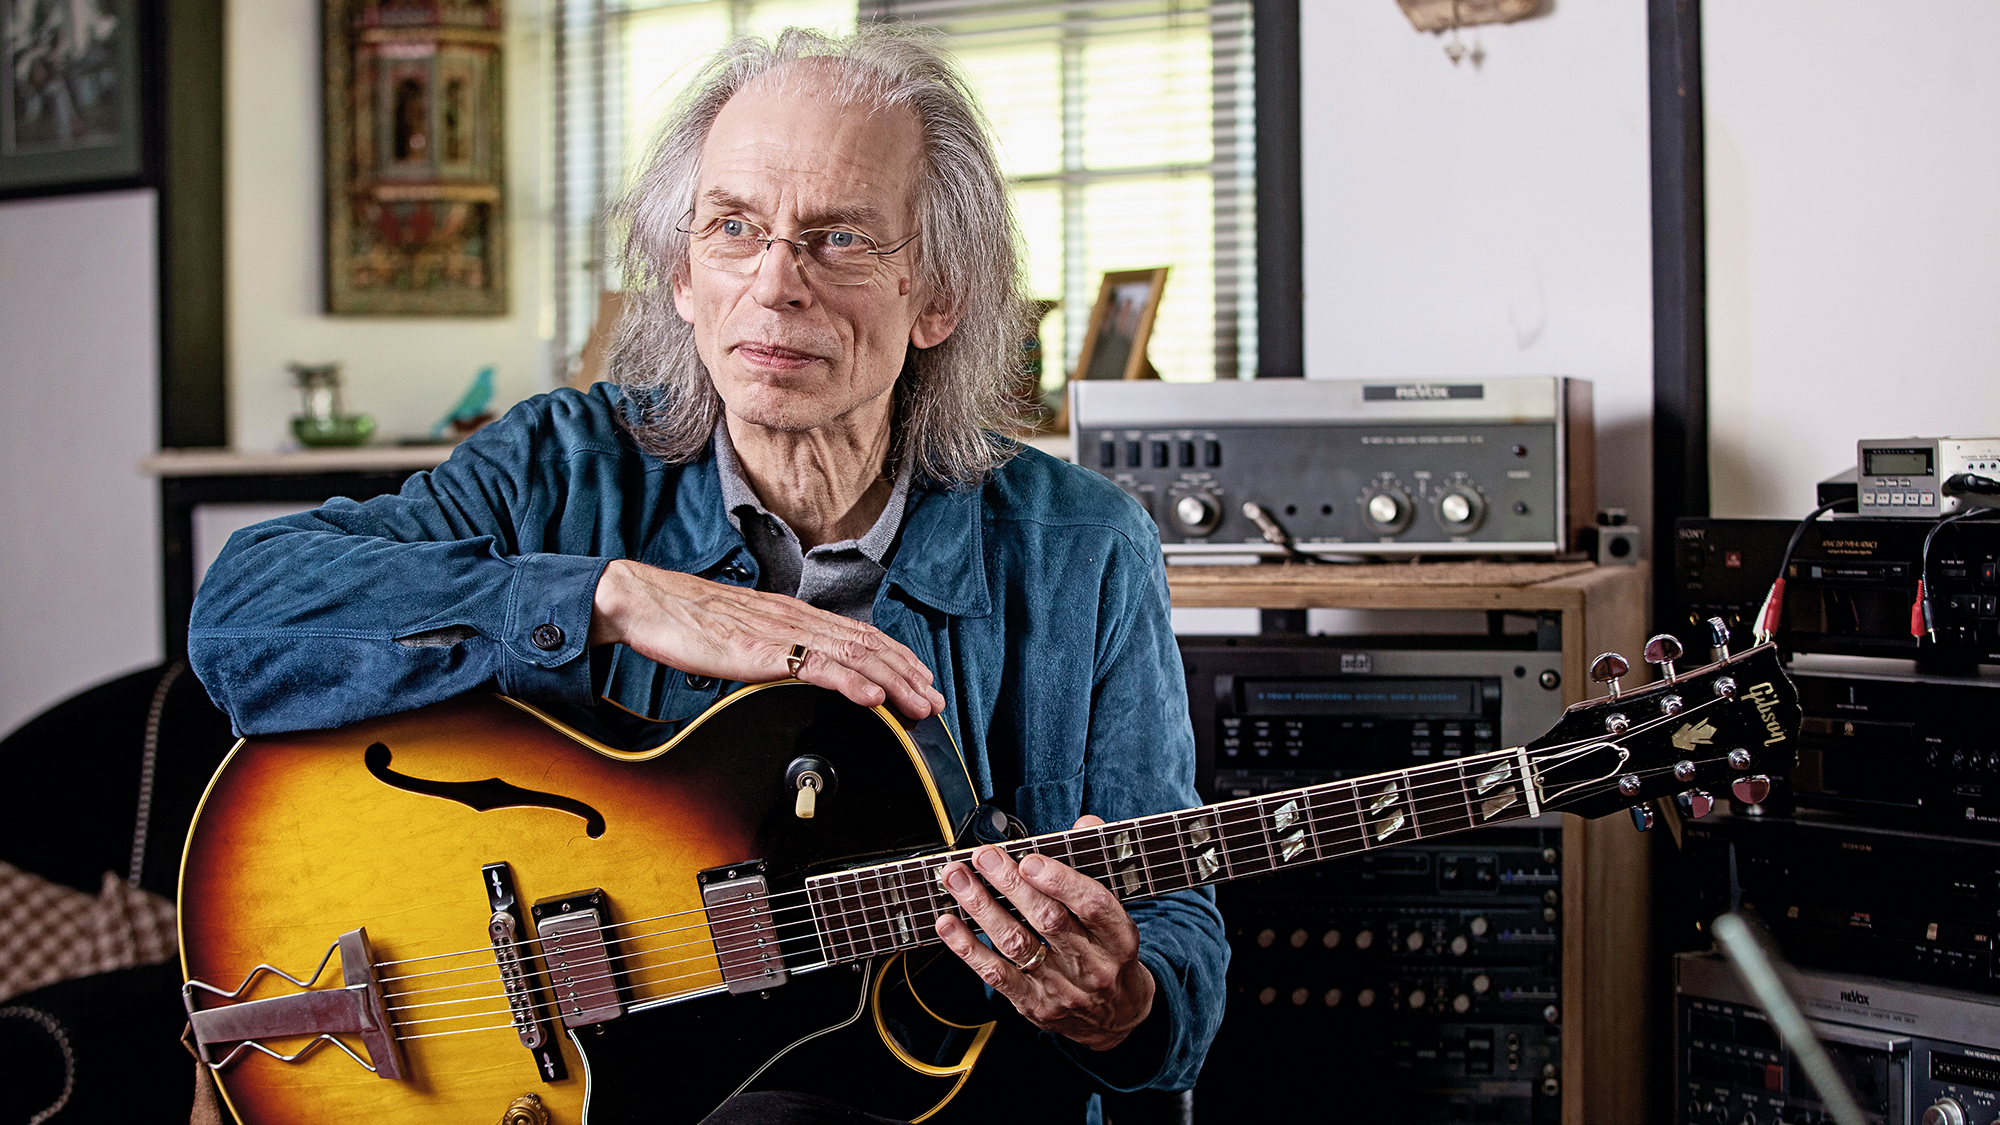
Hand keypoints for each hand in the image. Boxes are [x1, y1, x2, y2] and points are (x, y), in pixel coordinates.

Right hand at [588, 559, 944, 719]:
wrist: (645, 601)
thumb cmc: (684, 621)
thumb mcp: (741, 636)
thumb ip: (772, 650)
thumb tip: (794, 669)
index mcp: (792, 615)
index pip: (859, 633)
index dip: (895, 657)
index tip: (919, 679)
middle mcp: (796, 618)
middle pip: (867, 644)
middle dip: (907, 674)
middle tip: (933, 701)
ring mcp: (781, 632)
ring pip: (853, 655)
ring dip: (893, 681)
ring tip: (919, 703)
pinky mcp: (761, 650)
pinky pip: (816, 666)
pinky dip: (851, 682)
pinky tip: (873, 697)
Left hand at [933, 814, 1155, 1050]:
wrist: (1117, 1018)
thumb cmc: (1111, 954)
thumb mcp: (1118, 915)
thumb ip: (1097, 867)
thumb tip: (1084, 824)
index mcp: (1120, 938)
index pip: (1094, 906)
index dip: (1061, 881)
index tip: (1030, 859)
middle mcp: (1093, 966)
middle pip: (1049, 921)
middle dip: (1011, 884)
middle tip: (984, 857)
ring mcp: (1062, 989)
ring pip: (1016, 944)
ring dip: (982, 907)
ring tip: (958, 878)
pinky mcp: (1034, 1006)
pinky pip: (996, 975)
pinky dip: (967, 948)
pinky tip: (949, 923)